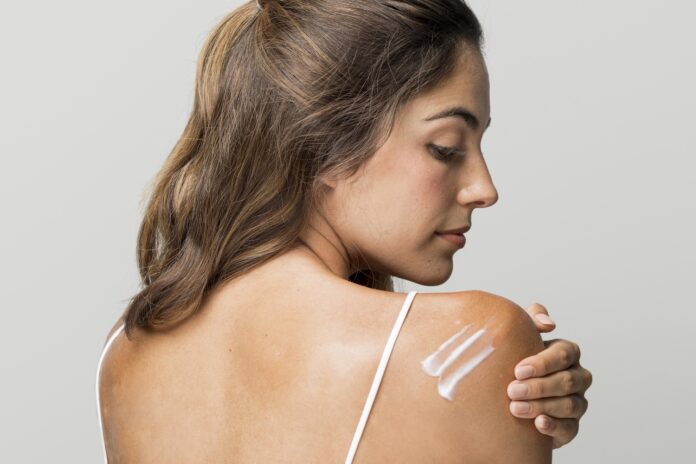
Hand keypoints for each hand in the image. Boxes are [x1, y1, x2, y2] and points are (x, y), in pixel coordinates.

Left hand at [507, 303, 592, 448]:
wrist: (506, 393)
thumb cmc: (515, 357)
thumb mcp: (520, 334)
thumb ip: (533, 318)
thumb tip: (548, 323)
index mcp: (567, 353)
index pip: (564, 354)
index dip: (542, 363)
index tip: (518, 370)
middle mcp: (578, 377)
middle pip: (567, 381)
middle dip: (538, 387)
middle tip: (511, 390)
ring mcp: (577, 402)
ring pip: (569, 405)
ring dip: (541, 406)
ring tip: (515, 407)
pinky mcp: (571, 426)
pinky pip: (570, 428)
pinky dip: (554, 426)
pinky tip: (537, 424)